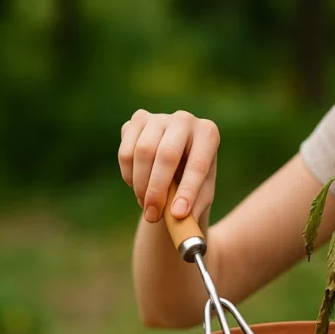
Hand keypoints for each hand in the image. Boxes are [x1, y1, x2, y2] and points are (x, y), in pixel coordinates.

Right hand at [118, 109, 219, 223]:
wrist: (176, 162)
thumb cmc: (193, 180)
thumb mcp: (201, 194)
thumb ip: (193, 205)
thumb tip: (178, 216)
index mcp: (208, 134)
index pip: (198, 164)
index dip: (188, 191)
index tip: (179, 214)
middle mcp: (185, 119)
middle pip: (166, 155)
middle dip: (157, 190)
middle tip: (153, 216)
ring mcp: (159, 117)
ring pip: (142, 153)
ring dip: (141, 185)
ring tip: (148, 205)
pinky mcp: (137, 120)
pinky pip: (125, 152)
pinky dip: (128, 175)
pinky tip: (139, 184)